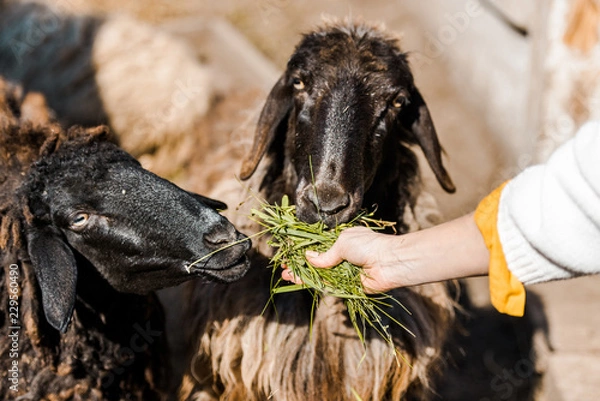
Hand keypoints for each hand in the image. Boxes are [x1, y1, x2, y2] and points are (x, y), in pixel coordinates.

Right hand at [281, 226, 407, 292]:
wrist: (389, 263)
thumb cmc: (369, 245)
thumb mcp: (342, 243)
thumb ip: (324, 254)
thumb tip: (309, 258)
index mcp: (342, 241)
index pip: (319, 246)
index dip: (304, 250)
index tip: (290, 252)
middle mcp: (342, 256)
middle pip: (316, 262)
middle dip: (300, 264)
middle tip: (283, 267)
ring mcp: (343, 272)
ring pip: (318, 274)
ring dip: (302, 274)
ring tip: (286, 275)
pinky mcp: (346, 286)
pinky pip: (326, 285)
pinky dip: (312, 283)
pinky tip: (298, 280)